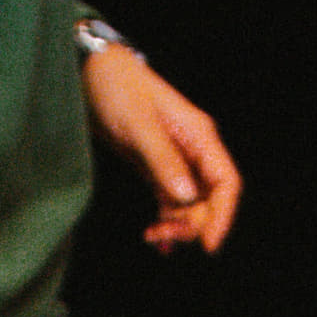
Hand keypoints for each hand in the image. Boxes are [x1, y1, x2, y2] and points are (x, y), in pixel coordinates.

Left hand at [82, 45, 240, 252]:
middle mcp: (192, 150)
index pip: (226, 183)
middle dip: (192, 224)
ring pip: (190, 205)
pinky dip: (166, 221)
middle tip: (163, 237)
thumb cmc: (116, 87)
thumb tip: (186, 197)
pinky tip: (156, 238)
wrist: (91, 71)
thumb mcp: (139, 125)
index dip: (223, 216)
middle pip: (209, 200)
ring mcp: (175, 160)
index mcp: (198, 136)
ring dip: (176, 226)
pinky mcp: (156, 167)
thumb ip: (163, 160)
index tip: (208, 245)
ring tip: (152, 237)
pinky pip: (170, 202)